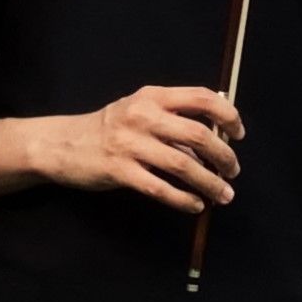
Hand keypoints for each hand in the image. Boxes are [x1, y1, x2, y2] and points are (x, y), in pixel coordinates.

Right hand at [31, 85, 243, 214]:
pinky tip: (195, 205)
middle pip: (197, 134)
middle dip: (223, 156)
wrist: (63, 143)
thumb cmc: (109, 128)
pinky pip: (159, 188)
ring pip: (182, 165)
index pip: (201, 98)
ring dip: (209, 182)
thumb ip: (173, 119)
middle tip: (233, 172)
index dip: (227, 115)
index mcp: (152, 96)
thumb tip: (216, 137)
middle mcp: (143, 116)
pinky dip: (183, 199)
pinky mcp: (119, 171)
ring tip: (224, 194)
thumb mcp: (139, 110)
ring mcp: (130, 144)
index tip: (238, 134)